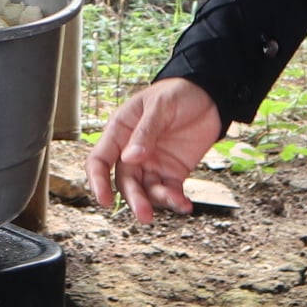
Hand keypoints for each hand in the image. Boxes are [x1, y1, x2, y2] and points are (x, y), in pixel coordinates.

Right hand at [86, 78, 221, 220]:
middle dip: (134, 199)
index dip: (97, 181)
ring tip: (176, 202)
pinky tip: (184, 204)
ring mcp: (152, 163)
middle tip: (145, 214)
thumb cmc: (177, 92)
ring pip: (146, 191)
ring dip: (157, 202)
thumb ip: (145, 132)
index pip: (100, 160)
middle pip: (125, 181)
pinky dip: (175, 201)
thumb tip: (129, 158)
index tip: (104, 199)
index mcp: (120, 131)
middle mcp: (132, 151)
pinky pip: (169, 191)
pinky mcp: (172, 172)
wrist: (209, 95)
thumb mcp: (159, 106)